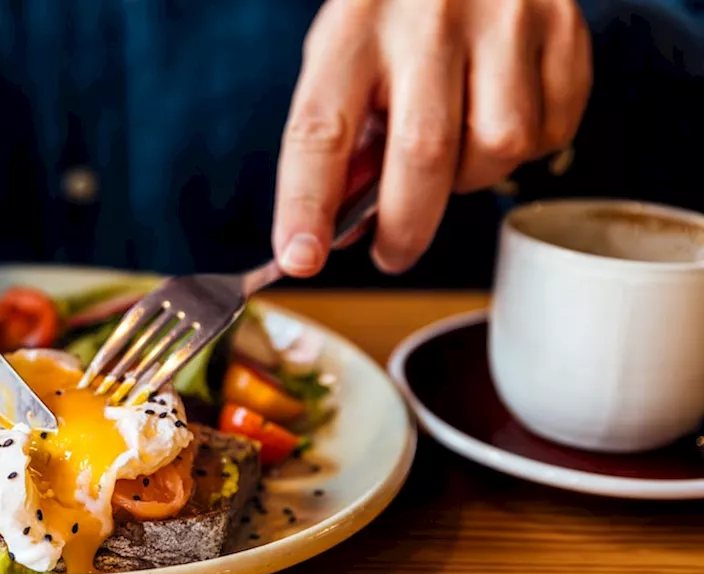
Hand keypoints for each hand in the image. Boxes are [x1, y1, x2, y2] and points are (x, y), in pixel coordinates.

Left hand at [272, 0, 590, 275]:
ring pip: (499, 147)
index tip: (302, 258)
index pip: (320, 130)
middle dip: (406, 227)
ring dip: (472, 176)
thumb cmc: (397, 8)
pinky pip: (551, 129)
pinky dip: (525, 148)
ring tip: (455, 148)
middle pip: (423, 153)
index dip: (307, 204)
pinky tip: (499, 113)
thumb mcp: (347, 51)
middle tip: (391, 253)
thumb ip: (343, 130)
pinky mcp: (562, 25)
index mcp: (355, 27)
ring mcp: (504, 19)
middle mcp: (429, 19)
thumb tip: (345, 223)